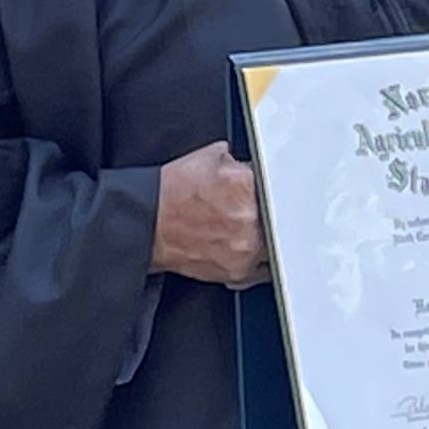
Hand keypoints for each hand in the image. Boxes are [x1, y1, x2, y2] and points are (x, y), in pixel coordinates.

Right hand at [149, 141, 270, 286]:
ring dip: (268, 237)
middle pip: (281, 216)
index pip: (280, 184)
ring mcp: (245, 248)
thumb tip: (256, 168)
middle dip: (270, 212)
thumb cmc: (171, 193)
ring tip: (245, 228)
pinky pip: (263, 268)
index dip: (274, 188)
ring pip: (276, 243)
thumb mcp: (209, 157)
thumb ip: (241, 161)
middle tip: (253, 209)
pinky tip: (245, 247)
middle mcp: (249, 218)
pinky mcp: (238, 271)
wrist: (147, 223)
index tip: (271, 191)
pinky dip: (258, 260)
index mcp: (246, 184)